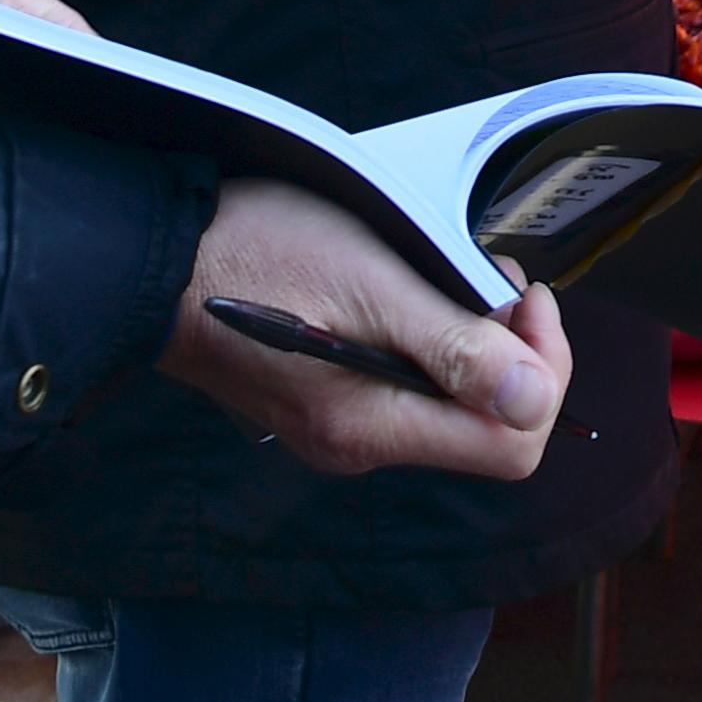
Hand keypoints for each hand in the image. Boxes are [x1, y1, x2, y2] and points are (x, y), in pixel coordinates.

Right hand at [158, 181, 569, 481]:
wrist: (158, 256)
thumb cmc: (259, 257)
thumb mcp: (372, 287)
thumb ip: (455, 349)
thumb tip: (534, 400)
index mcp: (375, 430)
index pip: (513, 445)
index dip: (543, 373)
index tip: (524, 300)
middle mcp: (360, 445)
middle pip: (488, 425)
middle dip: (511, 348)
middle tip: (486, 274)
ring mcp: (339, 424)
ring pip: (451, 400)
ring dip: (472, 335)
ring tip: (445, 269)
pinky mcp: (325, 397)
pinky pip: (409, 383)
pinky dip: (430, 337)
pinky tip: (409, 287)